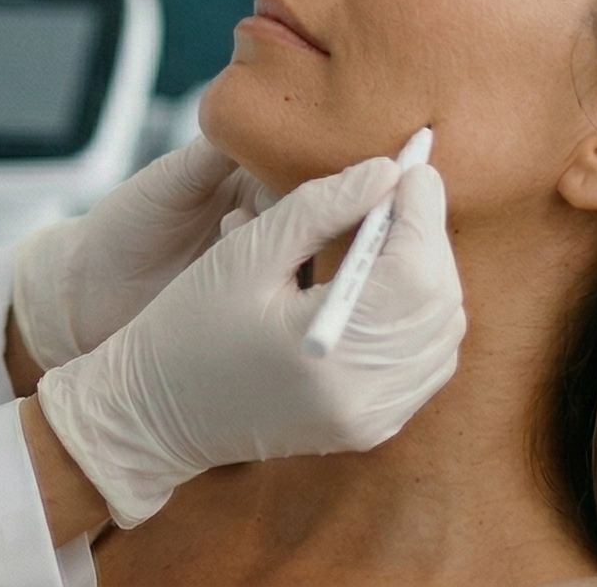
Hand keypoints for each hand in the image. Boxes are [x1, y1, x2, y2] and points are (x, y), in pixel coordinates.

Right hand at [30, 155, 465, 526]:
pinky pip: (426, 364)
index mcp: (326, 348)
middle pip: (438, 302)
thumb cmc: (186, 326)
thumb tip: (386, 171)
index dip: (422, 211)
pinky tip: (391, 284)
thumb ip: (320, 206)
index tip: (412, 167)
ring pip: (443, 334)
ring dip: (431, 276)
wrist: (153, 414)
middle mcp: (360, 394)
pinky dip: (421, 317)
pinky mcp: (369, 429)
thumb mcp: (246, 253)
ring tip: (395, 233)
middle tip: (405, 192)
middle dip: (429, 238)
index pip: (414, 271)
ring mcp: (370, 420)